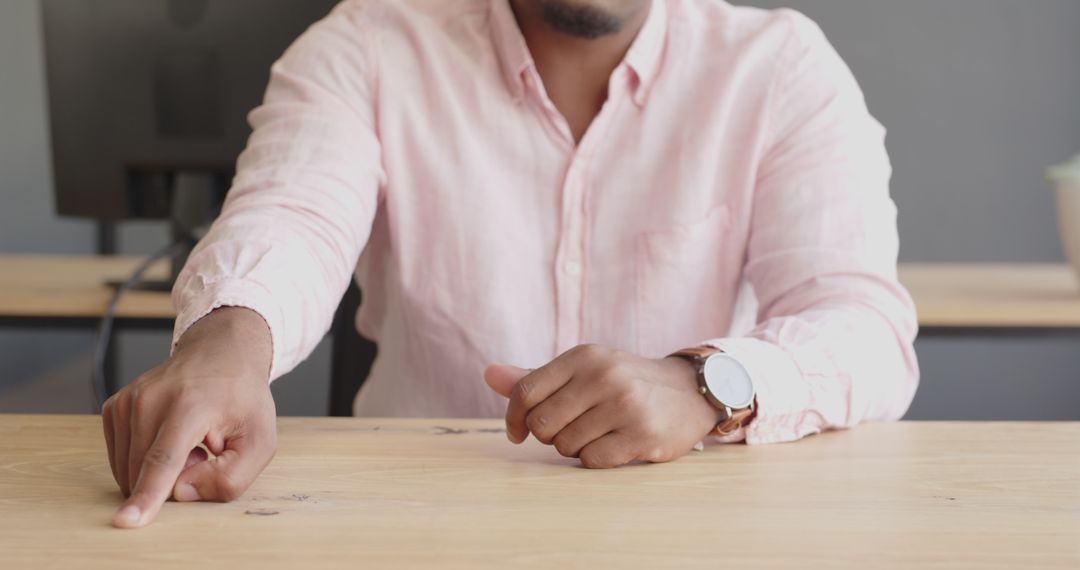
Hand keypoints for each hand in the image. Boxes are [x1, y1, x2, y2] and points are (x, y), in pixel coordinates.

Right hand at [101, 307, 276, 528]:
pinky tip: (171, 437)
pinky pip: (122, 458)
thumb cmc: (242, 399)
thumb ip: (231, 477)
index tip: (125, 522)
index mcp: (190, 406)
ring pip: (129, 469)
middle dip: (175, 479)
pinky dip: (146, 459)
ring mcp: (127, 402)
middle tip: (205, 451)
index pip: (164, 459)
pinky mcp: (114, 408)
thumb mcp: (260, 441)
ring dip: (161, 470)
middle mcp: (151, 400)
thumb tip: (182, 494)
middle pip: (144, 471)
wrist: (221, 354)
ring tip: (191, 441)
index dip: (147, 494)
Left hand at [483, 344, 720, 468]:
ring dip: (574, 448)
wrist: (689, 391)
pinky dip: (595, 459)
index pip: (525, 391)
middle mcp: (603, 376)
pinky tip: (613, 445)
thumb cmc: (622, 382)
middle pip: (541, 424)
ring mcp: (625, 405)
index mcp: (584, 356)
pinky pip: (591, 461)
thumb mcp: (582, 371)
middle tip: (571, 429)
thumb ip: (535, 378)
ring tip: (598, 433)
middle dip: (549, 434)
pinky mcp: (642, 435)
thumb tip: (488, 374)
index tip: (519, 431)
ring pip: (564, 446)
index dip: (514, 418)